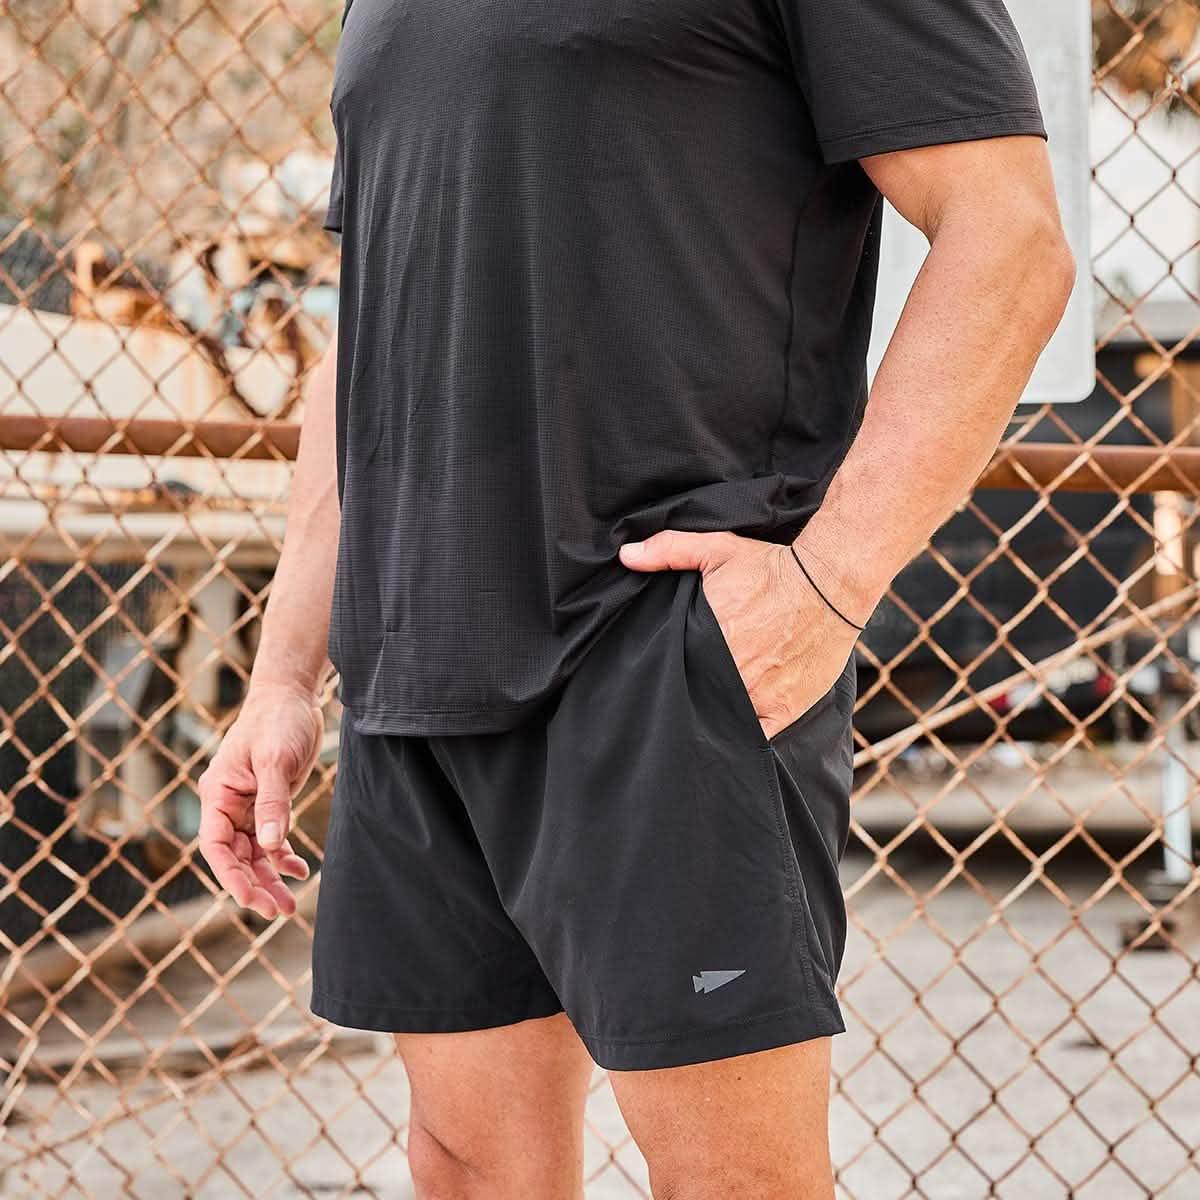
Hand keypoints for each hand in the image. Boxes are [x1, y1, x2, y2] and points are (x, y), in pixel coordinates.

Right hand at [197, 682, 322, 918]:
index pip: (216, 845)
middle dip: (253, 886)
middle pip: (235, 856)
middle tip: (276, 912)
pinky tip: (299, 870)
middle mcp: (228, 804)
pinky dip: (283, 857)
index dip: (229, 876)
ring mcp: (249, 805)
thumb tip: (270, 846)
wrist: (292, 696)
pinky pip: (272, 839)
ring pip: (254, 853)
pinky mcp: (270, 802)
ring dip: (269, 878)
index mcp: (218, 793)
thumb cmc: (277, 720)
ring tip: (288, 906)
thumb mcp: (275, 760)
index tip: (249, 900)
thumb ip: (272, 803)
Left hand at [618, 530, 860, 738]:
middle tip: (687, 695)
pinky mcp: (784, 710)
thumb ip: (669, 551)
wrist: (830, 584)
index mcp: (705, 642)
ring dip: (717, 718)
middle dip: (690, 697)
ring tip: (710, 714)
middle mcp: (728, 673)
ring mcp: (756, 696)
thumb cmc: (772, 568)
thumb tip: (626, 555)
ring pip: (724, 720)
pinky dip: (746, 737)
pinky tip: (736, 735)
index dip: (666, 677)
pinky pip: (757, 737)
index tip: (661, 679)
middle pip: (697, 698)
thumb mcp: (717, 549)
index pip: (672, 672)